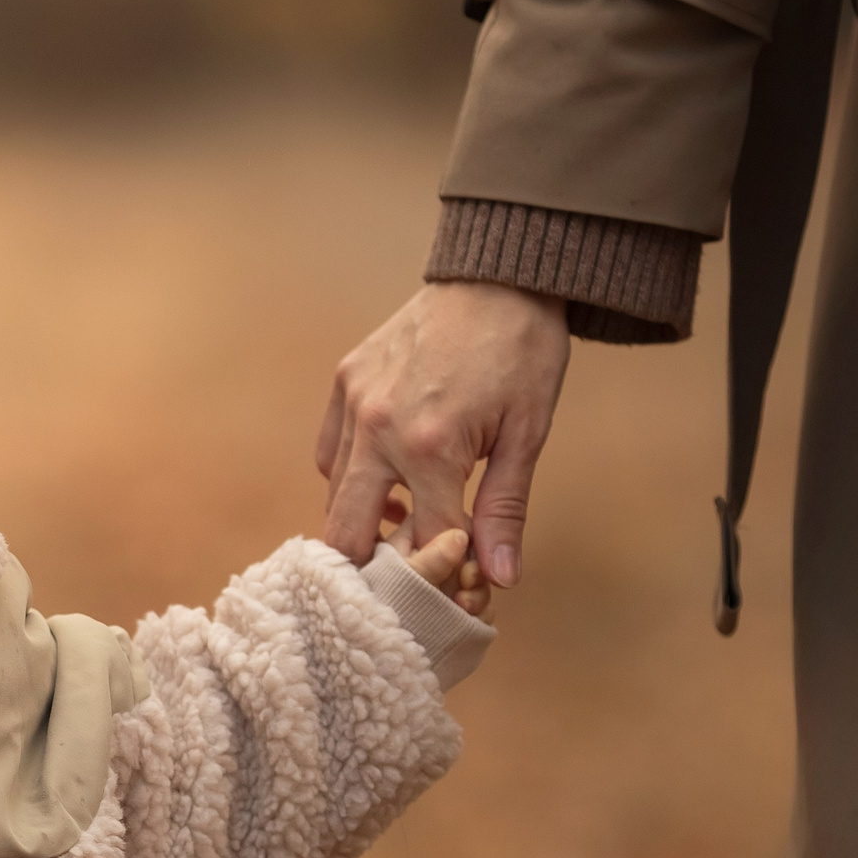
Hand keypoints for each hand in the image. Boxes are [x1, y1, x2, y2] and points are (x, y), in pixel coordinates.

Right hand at [317, 281, 569, 587]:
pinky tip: (382, 477)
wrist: (498, 278)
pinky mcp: (345, 381)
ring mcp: (354, 403)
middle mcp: (378, 428)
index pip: (423, 542)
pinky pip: (330, 451)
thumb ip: (505, 509)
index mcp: (430, 447)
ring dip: (362, 519)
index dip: (444, 571)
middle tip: (407, 572)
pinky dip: (349, 477)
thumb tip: (499, 576)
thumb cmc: (522, 352)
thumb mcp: (527, 434)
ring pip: (333, 494)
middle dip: (375, 566)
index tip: (463, 579)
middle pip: (346, 532)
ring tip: (402, 521)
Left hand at [390, 525, 491, 618]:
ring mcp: (440, 588)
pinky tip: (473, 619)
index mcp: (405, 542)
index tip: (463, 551)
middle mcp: (425, 561)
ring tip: (465, 607)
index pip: (441, 521)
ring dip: (476, 592)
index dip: (459, 534)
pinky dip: (479, 611)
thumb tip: (458, 536)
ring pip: (474, 579)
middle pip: (465, 551)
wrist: (379, 663)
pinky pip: (477, 603)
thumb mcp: (400, 583)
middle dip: (470, 567)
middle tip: (468, 583)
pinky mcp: (452, 612)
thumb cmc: (381, 614)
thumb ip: (428, 560)